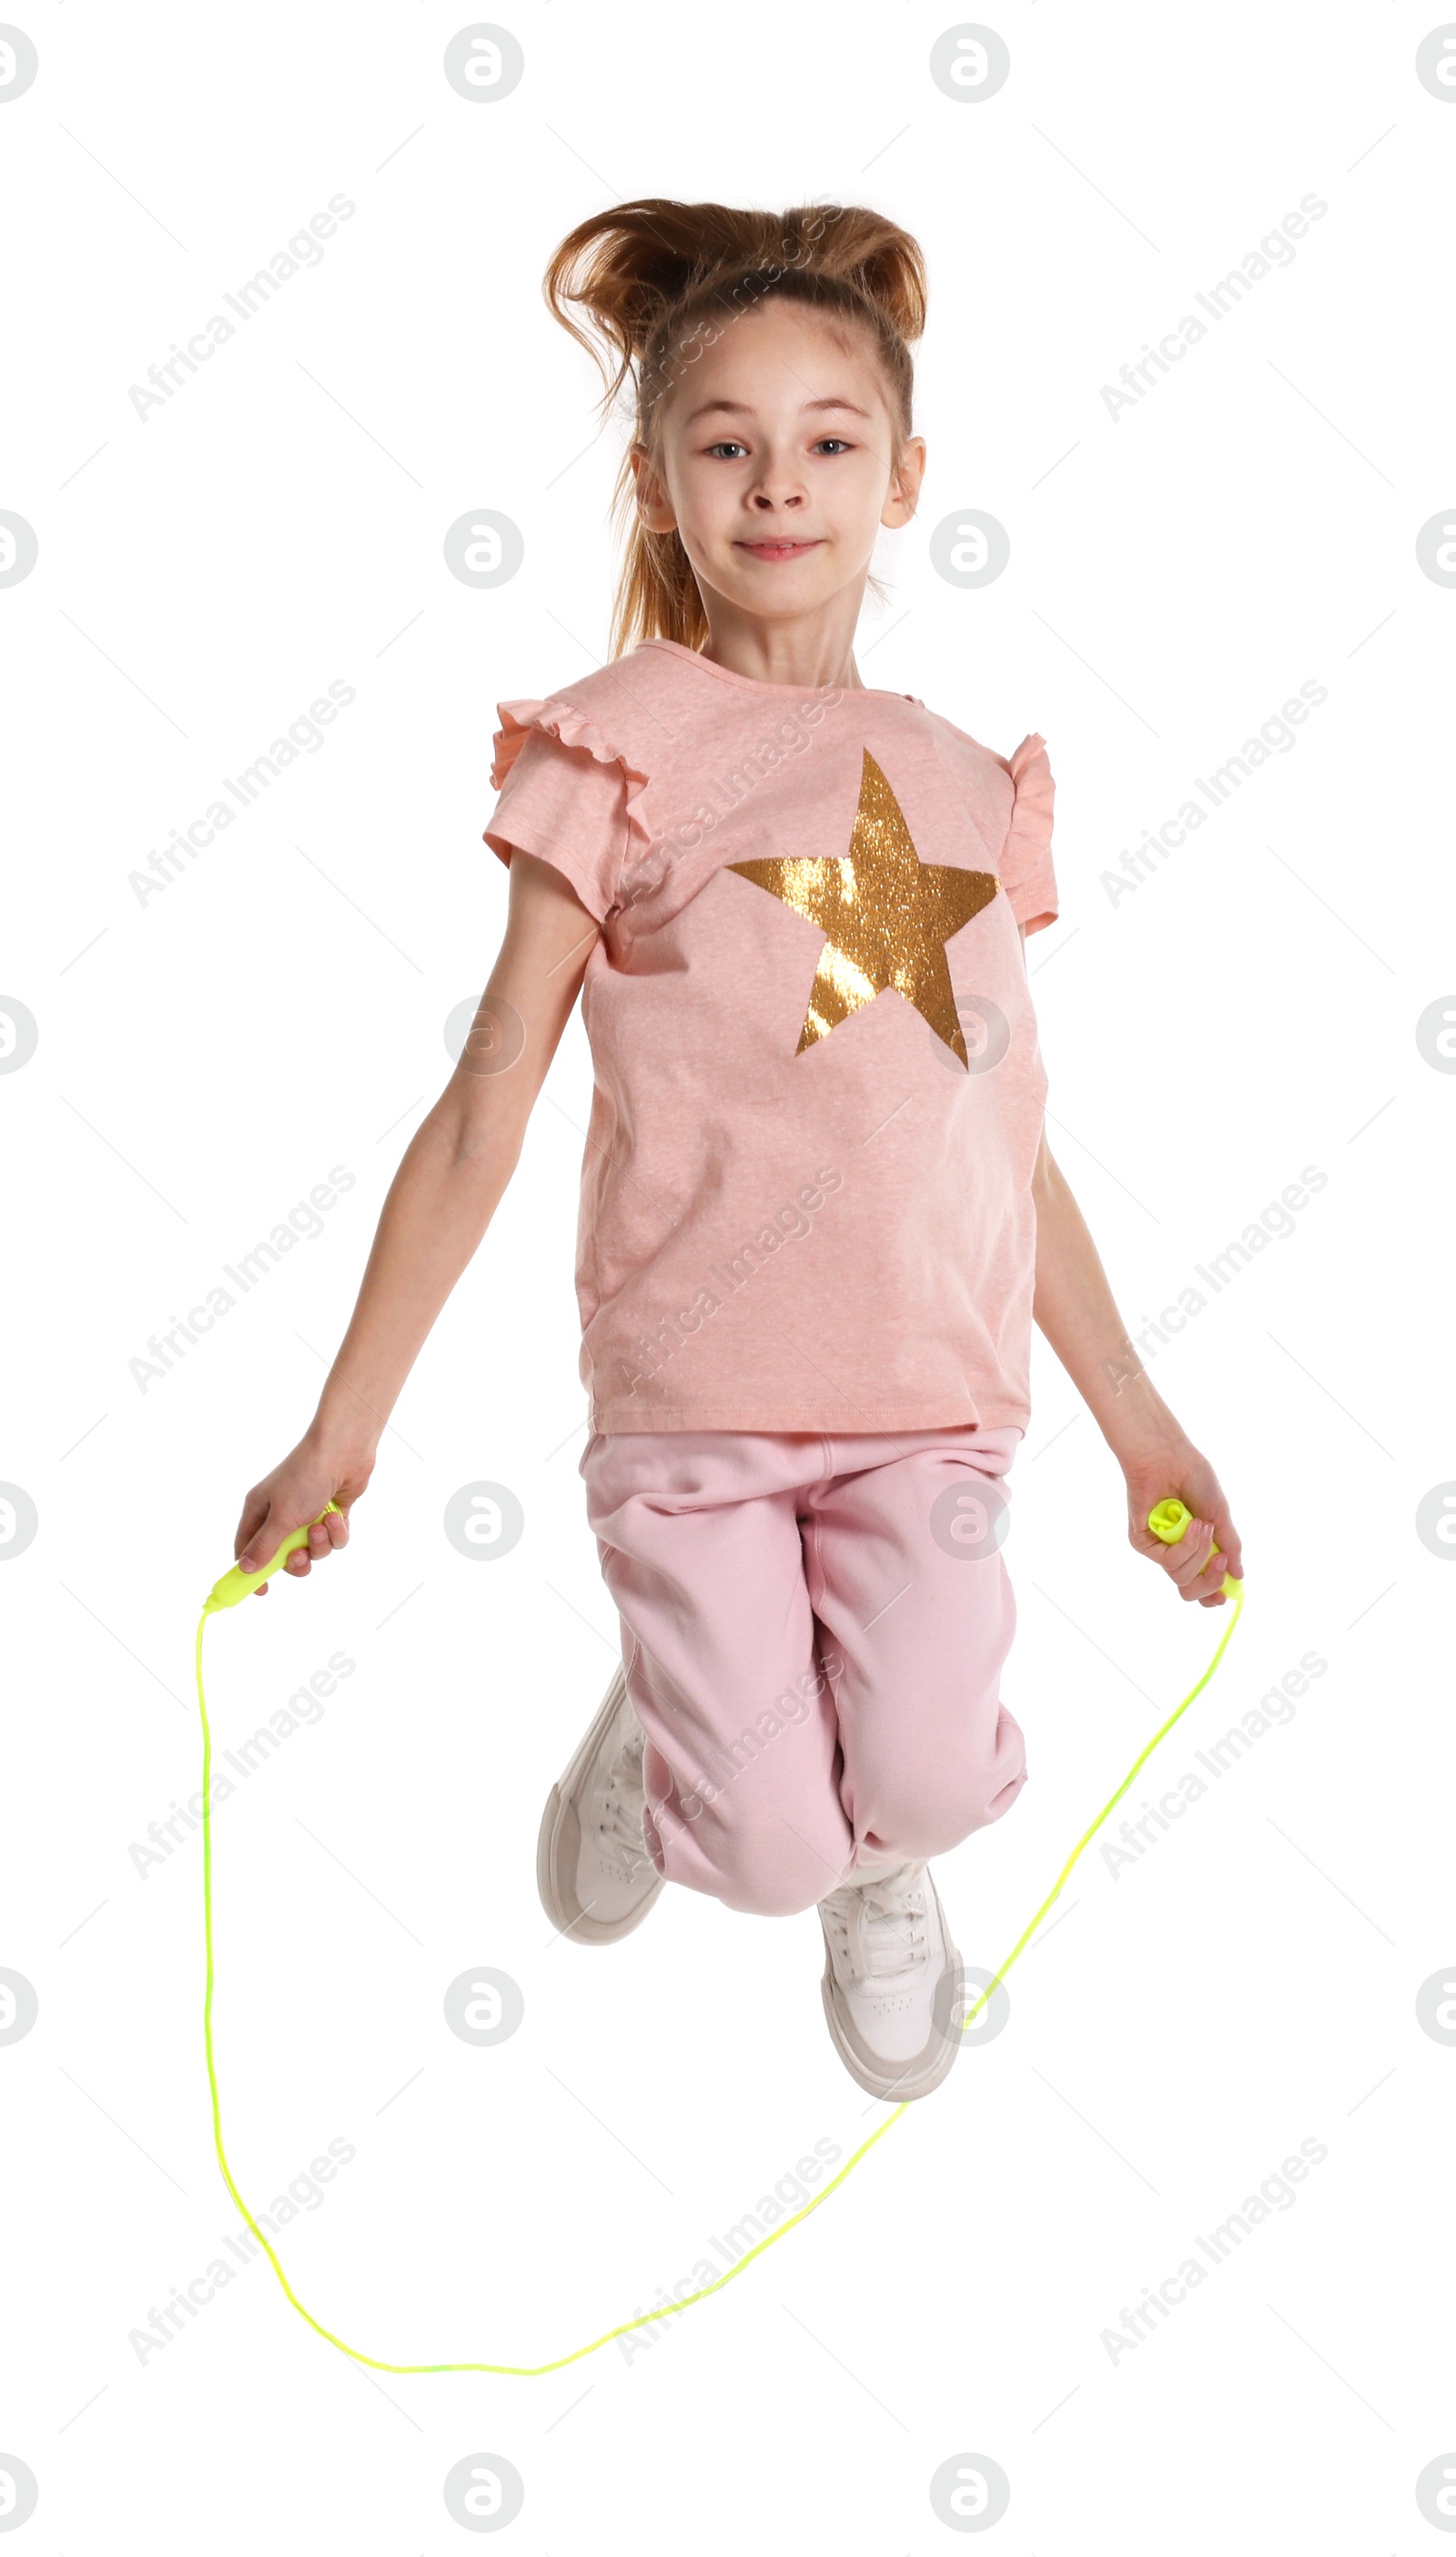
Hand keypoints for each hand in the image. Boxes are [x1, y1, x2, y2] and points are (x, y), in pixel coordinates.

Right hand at [233, 1433, 375, 1594]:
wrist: (343, 1452)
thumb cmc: (305, 1478)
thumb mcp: (280, 1517)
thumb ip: (264, 1546)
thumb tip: (245, 1569)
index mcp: (259, 1510)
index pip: (247, 1547)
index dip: (250, 1571)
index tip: (260, 1591)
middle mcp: (281, 1513)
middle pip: (283, 1556)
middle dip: (296, 1561)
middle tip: (301, 1557)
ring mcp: (307, 1514)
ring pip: (312, 1550)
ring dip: (319, 1544)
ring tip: (322, 1526)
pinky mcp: (330, 1515)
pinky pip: (333, 1540)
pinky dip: (336, 1533)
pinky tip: (336, 1517)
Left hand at [1123, 1437, 1243, 1605]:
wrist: (1169, 1457)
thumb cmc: (1193, 1479)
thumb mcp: (1219, 1515)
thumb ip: (1229, 1546)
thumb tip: (1238, 1575)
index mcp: (1194, 1546)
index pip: (1200, 1582)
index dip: (1213, 1594)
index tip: (1228, 1596)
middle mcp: (1175, 1551)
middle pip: (1189, 1590)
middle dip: (1210, 1582)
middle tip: (1221, 1560)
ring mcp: (1158, 1548)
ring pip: (1181, 1577)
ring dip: (1199, 1552)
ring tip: (1203, 1525)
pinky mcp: (1143, 1542)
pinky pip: (1167, 1560)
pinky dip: (1185, 1544)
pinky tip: (1190, 1523)